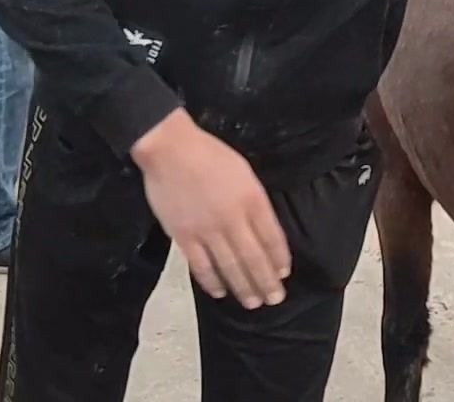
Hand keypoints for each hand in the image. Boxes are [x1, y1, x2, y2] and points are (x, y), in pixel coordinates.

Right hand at [131, 109, 290, 308]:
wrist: (170, 149)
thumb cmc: (210, 155)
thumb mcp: (244, 171)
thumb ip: (255, 200)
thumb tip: (264, 230)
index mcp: (252, 199)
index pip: (272, 237)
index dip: (279, 259)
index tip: (283, 274)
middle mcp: (233, 218)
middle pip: (254, 258)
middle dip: (266, 282)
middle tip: (275, 299)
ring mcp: (207, 230)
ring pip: (230, 267)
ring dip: (243, 287)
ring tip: (253, 303)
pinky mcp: (183, 237)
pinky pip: (201, 266)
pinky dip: (212, 282)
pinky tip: (220, 292)